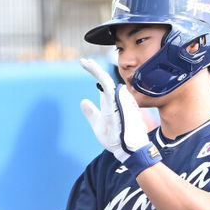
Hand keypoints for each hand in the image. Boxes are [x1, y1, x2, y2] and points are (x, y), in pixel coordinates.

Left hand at [79, 58, 159, 174]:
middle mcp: (116, 98)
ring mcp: (118, 98)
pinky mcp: (116, 101)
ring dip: (94, 70)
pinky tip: (90, 68)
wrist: (126, 148)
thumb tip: (83, 101)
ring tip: (84, 62)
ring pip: (105, 79)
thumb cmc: (115, 137)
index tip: (85, 67)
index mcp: (112, 102)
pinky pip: (107, 84)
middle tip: (83, 61)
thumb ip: (91, 112)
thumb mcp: (98, 124)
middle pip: (104, 79)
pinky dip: (98, 75)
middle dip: (93, 69)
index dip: (96, 76)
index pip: (103, 85)